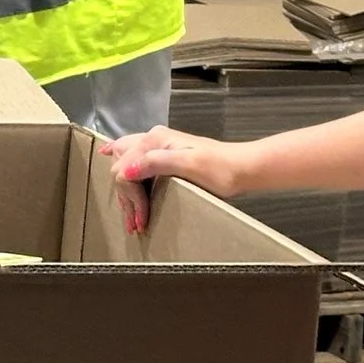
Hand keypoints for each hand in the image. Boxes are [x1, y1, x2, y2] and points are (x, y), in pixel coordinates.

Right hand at [101, 128, 246, 232]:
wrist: (243, 168)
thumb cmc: (221, 169)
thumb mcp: (189, 165)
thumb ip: (155, 163)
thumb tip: (126, 172)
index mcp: (155, 139)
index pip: (124, 168)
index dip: (130, 196)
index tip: (141, 218)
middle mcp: (154, 139)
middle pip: (122, 166)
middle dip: (125, 197)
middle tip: (135, 223)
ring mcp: (160, 146)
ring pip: (127, 164)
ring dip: (126, 192)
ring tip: (131, 218)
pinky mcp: (167, 156)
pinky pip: (137, 162)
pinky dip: (128, 174)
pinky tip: (120, 171)